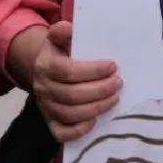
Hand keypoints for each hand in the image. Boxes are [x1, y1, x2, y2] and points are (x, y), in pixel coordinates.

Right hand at [30, 21, 120, 142]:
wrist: (45, 73)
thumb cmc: (61, 55)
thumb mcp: (59, 39)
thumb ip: (62, 32)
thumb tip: (69, 28)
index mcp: (45, 66)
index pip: (68, 71)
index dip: (93, 70)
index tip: (113, 66)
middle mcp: (43, 88)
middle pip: (72, 95)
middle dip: (100, 90)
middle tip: (118, 83)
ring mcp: (46, 108)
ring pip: (70, 114)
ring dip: (97, 107)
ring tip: (115, 97)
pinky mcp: (51, 123)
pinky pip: (62, 133)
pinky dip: (80, 129)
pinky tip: (96, 119)